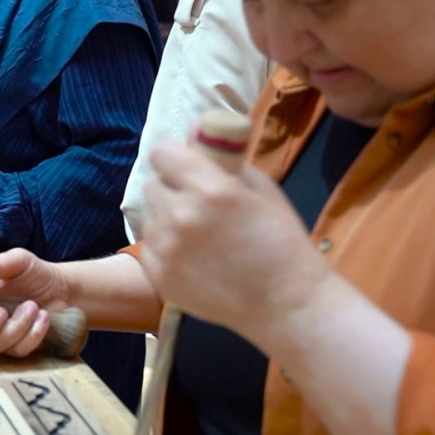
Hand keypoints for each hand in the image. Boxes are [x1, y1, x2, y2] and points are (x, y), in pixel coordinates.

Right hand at [0, 249, 72, 356]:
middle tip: (1, 312)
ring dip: (16, 327)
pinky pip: (18, 350)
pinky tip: (43, 318)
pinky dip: (33, 334)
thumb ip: (1, 263)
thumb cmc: (35, 274)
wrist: (64, 290)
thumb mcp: (20, 261)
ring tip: (34, 307)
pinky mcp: (17, 347)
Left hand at [139, 140, 328, 344]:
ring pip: (149, 214)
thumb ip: (223, 159)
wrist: (285, 303)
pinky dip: (164, 246)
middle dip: (172, 187)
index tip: (186, 166)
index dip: (175, 158)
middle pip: (153, 183)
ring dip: (167, 216)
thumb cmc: (281, 242)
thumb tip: (194, 130)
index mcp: (210, 190)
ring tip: (197, 233)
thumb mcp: (261, 189)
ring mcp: (166, 248)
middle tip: (197, 203)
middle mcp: (180, 216)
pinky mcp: (159, 275)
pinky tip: (193, 256)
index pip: (163, 153)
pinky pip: (149, 245)